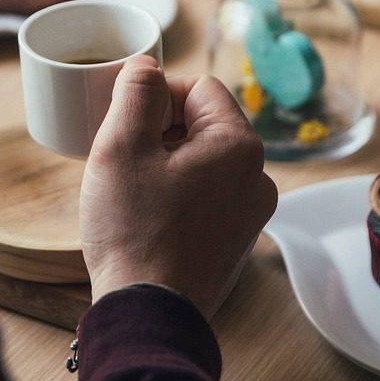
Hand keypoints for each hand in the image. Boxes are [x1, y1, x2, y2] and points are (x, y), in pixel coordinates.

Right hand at [80, 56, 276, 320]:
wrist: (147, 315)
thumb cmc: (134, 231)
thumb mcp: (121, 145)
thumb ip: (136, 90)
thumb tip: (146, 65)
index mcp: (239, 145)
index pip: (197, 87)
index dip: (156, 96)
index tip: (127, 125)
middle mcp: (257, 175)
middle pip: (201, 121)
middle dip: (159, 129)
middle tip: (124, 159)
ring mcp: (250, 210)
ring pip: (201, 157)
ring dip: (165, 160)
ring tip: (133, 189)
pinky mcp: (235, 236)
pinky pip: (206, 190)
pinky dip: (176, 190)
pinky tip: (148, 213)